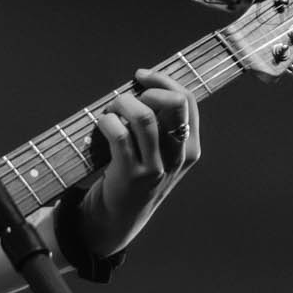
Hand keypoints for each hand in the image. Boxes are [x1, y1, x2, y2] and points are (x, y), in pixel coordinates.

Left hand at [81, 67, 200, 256]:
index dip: (163, 79)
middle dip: (147, 89)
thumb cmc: (136, 175)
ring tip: (110, 110)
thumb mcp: (160, 152)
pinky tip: (101, 124)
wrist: (119, 217)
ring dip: (121, 103)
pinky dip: (106, 121)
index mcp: (191, 146)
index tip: (140, 76)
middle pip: (174, 103)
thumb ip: (161, 124)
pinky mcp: (132, 174)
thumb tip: (141, 83)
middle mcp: (178, 156)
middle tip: (126, 98)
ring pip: (144, 116)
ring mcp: (156, 166)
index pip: (188, 100)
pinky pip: (119, 134)